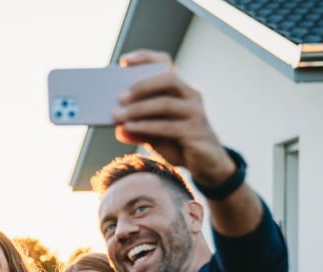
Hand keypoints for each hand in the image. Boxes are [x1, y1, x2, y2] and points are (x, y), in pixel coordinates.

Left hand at [112, 50, 235, 184]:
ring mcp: (195, 111)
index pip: (165, 64)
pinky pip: (167, 126)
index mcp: (179, 89)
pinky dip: (145, 126)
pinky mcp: (196, 130)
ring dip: (138, 109)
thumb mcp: (153, 134)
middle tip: (118, 97)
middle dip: (141, 86)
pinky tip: (129, 128)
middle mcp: (190, 94)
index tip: (124, 61)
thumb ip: (137, 129)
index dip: (145, 58)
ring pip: (166, 103)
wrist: (205, 163)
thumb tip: (118, 129)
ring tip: (117, 116)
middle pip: (167, 78)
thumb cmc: (177, 142)